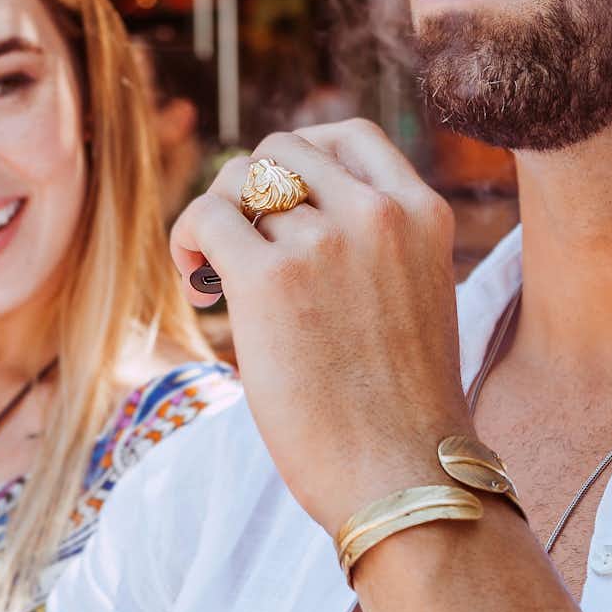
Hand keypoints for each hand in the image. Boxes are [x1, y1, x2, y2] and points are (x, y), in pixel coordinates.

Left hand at [171, 120, 468, 529]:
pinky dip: (188, 240)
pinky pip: (207, 219)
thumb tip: (290, 215)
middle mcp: (378, 213)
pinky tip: (197, 283)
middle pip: (282, 150)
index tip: (278, 199)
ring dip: (216, 218)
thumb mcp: (416, 296)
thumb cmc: (404, 408)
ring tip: (211, 269)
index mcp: (423, 214)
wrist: (404, 474)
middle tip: (236, 241)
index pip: (349, 136)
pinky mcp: (271, 278)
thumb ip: (376, 246)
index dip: (300, 157)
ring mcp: (325, 241)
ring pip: (239, 183)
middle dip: (248, 188)